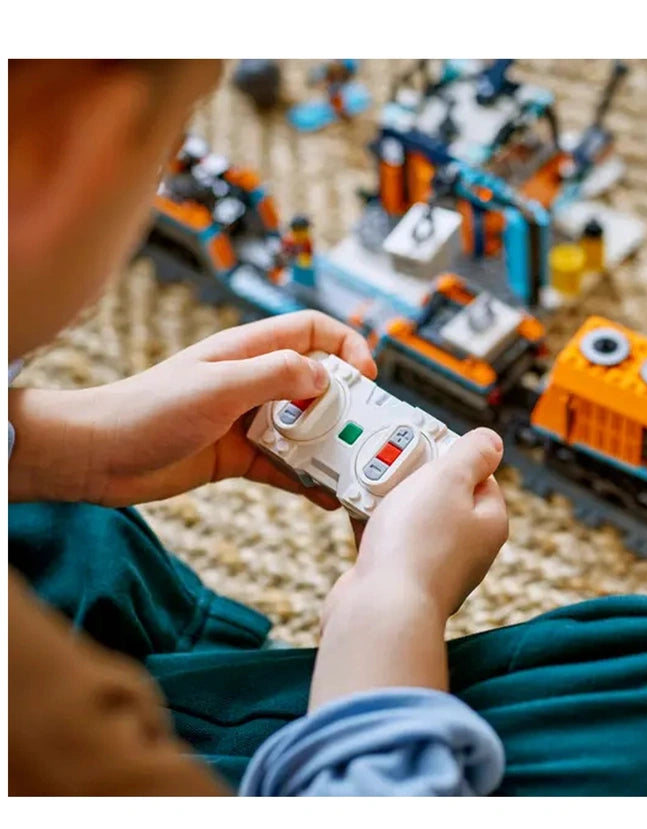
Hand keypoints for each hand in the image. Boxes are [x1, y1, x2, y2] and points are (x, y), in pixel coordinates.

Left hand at [8, 310, 376, 507]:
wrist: (98, 456)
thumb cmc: (149, 410)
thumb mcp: (220, 386)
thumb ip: (276, 375)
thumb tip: (324, 378)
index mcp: (249, 351)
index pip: (312, 332)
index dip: (346, 346)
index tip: (367, 376)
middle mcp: (254, 382)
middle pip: (317, 384)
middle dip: (346, 406)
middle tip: (366, 432)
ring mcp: (248, 420)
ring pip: (305, 428)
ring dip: (330, 447)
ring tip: (352, 470)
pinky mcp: (239, 456)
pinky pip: (285, 465)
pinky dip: (307, 479)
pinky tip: (325, 495)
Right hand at [310, 427, 507, 705]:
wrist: (379, 609)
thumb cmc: (418, 544)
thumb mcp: (449, 480)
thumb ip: (472, 454)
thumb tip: (493, 442)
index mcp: (489, 523)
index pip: (482, 477)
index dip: (453, 457)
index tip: (426, 443)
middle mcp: (466, 548)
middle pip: (443, 497)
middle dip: (415, 476)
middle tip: (392, 462)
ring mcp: (432, 566)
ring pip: (411, 518)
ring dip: (388, 499)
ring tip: (367, 481)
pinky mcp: (399, 579)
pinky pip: (387, 541)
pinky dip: (371, 524)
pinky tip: (353, 508)